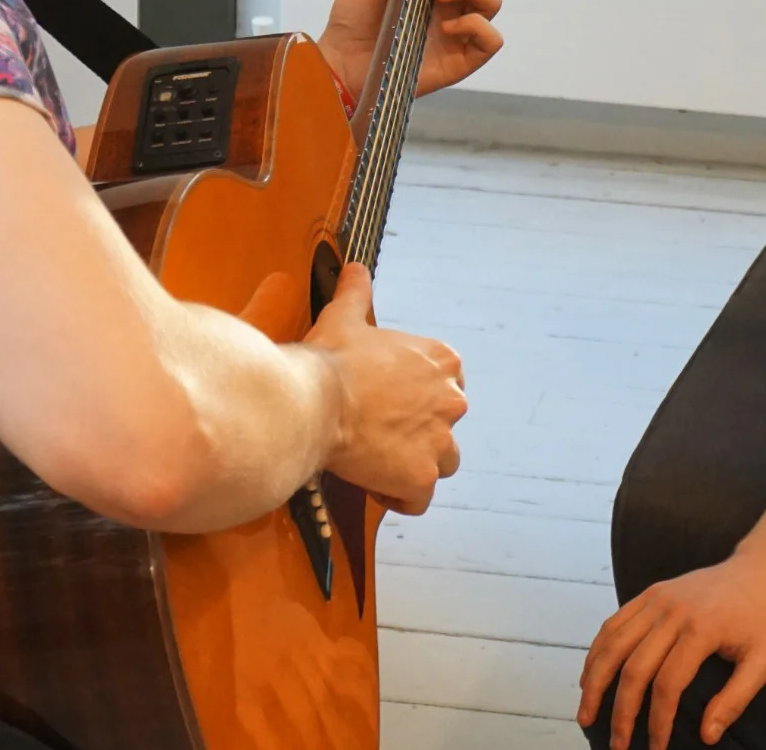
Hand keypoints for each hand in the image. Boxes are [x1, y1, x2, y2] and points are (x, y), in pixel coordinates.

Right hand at [301, 263, 467, 514]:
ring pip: (440, 463)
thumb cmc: (331, 360)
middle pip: (444, 425)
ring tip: (379, 463)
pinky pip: (419, 498)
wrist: (312, 402)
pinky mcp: (421, 477)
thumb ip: (357, 293)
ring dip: (415, 466)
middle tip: (377, 433)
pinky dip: (401, 497)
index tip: (389, 403)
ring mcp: (439, 441)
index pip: (448, 385)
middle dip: (418, 432)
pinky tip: (375, 486)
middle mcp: (452, 400)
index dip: (418, 397)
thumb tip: (355, 268)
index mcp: (443, 361)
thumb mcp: (346, 317)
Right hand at [577, 546, 765, 749]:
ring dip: (595, 682)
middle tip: (617, 746)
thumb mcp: (763, 662)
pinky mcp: (651, 593)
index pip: (668, 684)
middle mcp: (673, 611)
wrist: (760, 570)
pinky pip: (614, 623)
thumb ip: (735, 699)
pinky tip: (590, 676)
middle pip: (634, 667)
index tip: (656, 748)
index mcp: (701, 629)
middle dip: (621, 712)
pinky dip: (597, 650)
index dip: (658, 721)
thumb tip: (706, 735)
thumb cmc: (764, 618)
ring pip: (613, 643)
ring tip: (586, 714)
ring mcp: (657, 599)